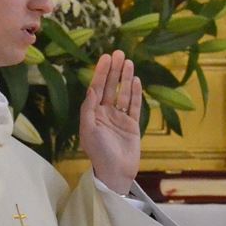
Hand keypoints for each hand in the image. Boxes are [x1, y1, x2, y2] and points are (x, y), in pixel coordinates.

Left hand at [79, 50, 142, 195]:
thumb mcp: (89, 131)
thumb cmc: (99, 153)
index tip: (105, 58)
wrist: (116, 172)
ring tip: (128, 62)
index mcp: (93, 114)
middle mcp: (106, 113)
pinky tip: (136, 80)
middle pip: (110, 87)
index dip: (101, 73)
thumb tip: (91, 89)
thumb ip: (88, 109)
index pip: (97, 88)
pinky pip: (134, 106)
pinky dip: (135, 93)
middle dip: (114, 70)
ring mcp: (119, 118)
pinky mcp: (132, 125)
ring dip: (125, 78)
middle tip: (118, 53)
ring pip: (123, 93)